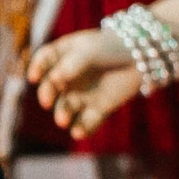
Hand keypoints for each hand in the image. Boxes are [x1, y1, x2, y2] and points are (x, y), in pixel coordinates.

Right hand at [26, 28, 143, 139]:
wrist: (145, 56)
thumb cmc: (114, 46)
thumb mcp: (91, 50)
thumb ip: (71, 65)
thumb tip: (54, 80)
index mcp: (64, 53)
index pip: (44, 60)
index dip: (37, 69)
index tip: (34, 78)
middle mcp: (69, 76)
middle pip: (51, 86)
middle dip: (47, 94)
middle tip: (46, 102)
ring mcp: (82, 93)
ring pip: (66, 107)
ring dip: (62, 114)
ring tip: (63, 121)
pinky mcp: (98, 109)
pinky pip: (87, 122)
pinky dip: (82, 129)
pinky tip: (79, 132)